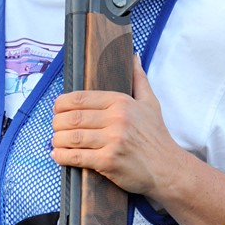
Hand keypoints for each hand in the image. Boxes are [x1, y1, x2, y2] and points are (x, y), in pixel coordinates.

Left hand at [50, 57, 172, 198]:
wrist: (168, 168)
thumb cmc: (157, 136)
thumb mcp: (150, 103)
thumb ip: (138, 78)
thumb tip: (134, 55)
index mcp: (121, 102)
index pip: (80, 98)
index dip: (61, 103)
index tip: (57, 109)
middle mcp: (117, 119)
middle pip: (72, 118)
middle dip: (57, 123)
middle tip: (55, 127)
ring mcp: (113, 141)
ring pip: (72, 137)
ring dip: (57, 140)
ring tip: (55, 141)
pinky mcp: (109, 161)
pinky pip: (77, 157)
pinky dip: (62, 156)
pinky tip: (58, 155)